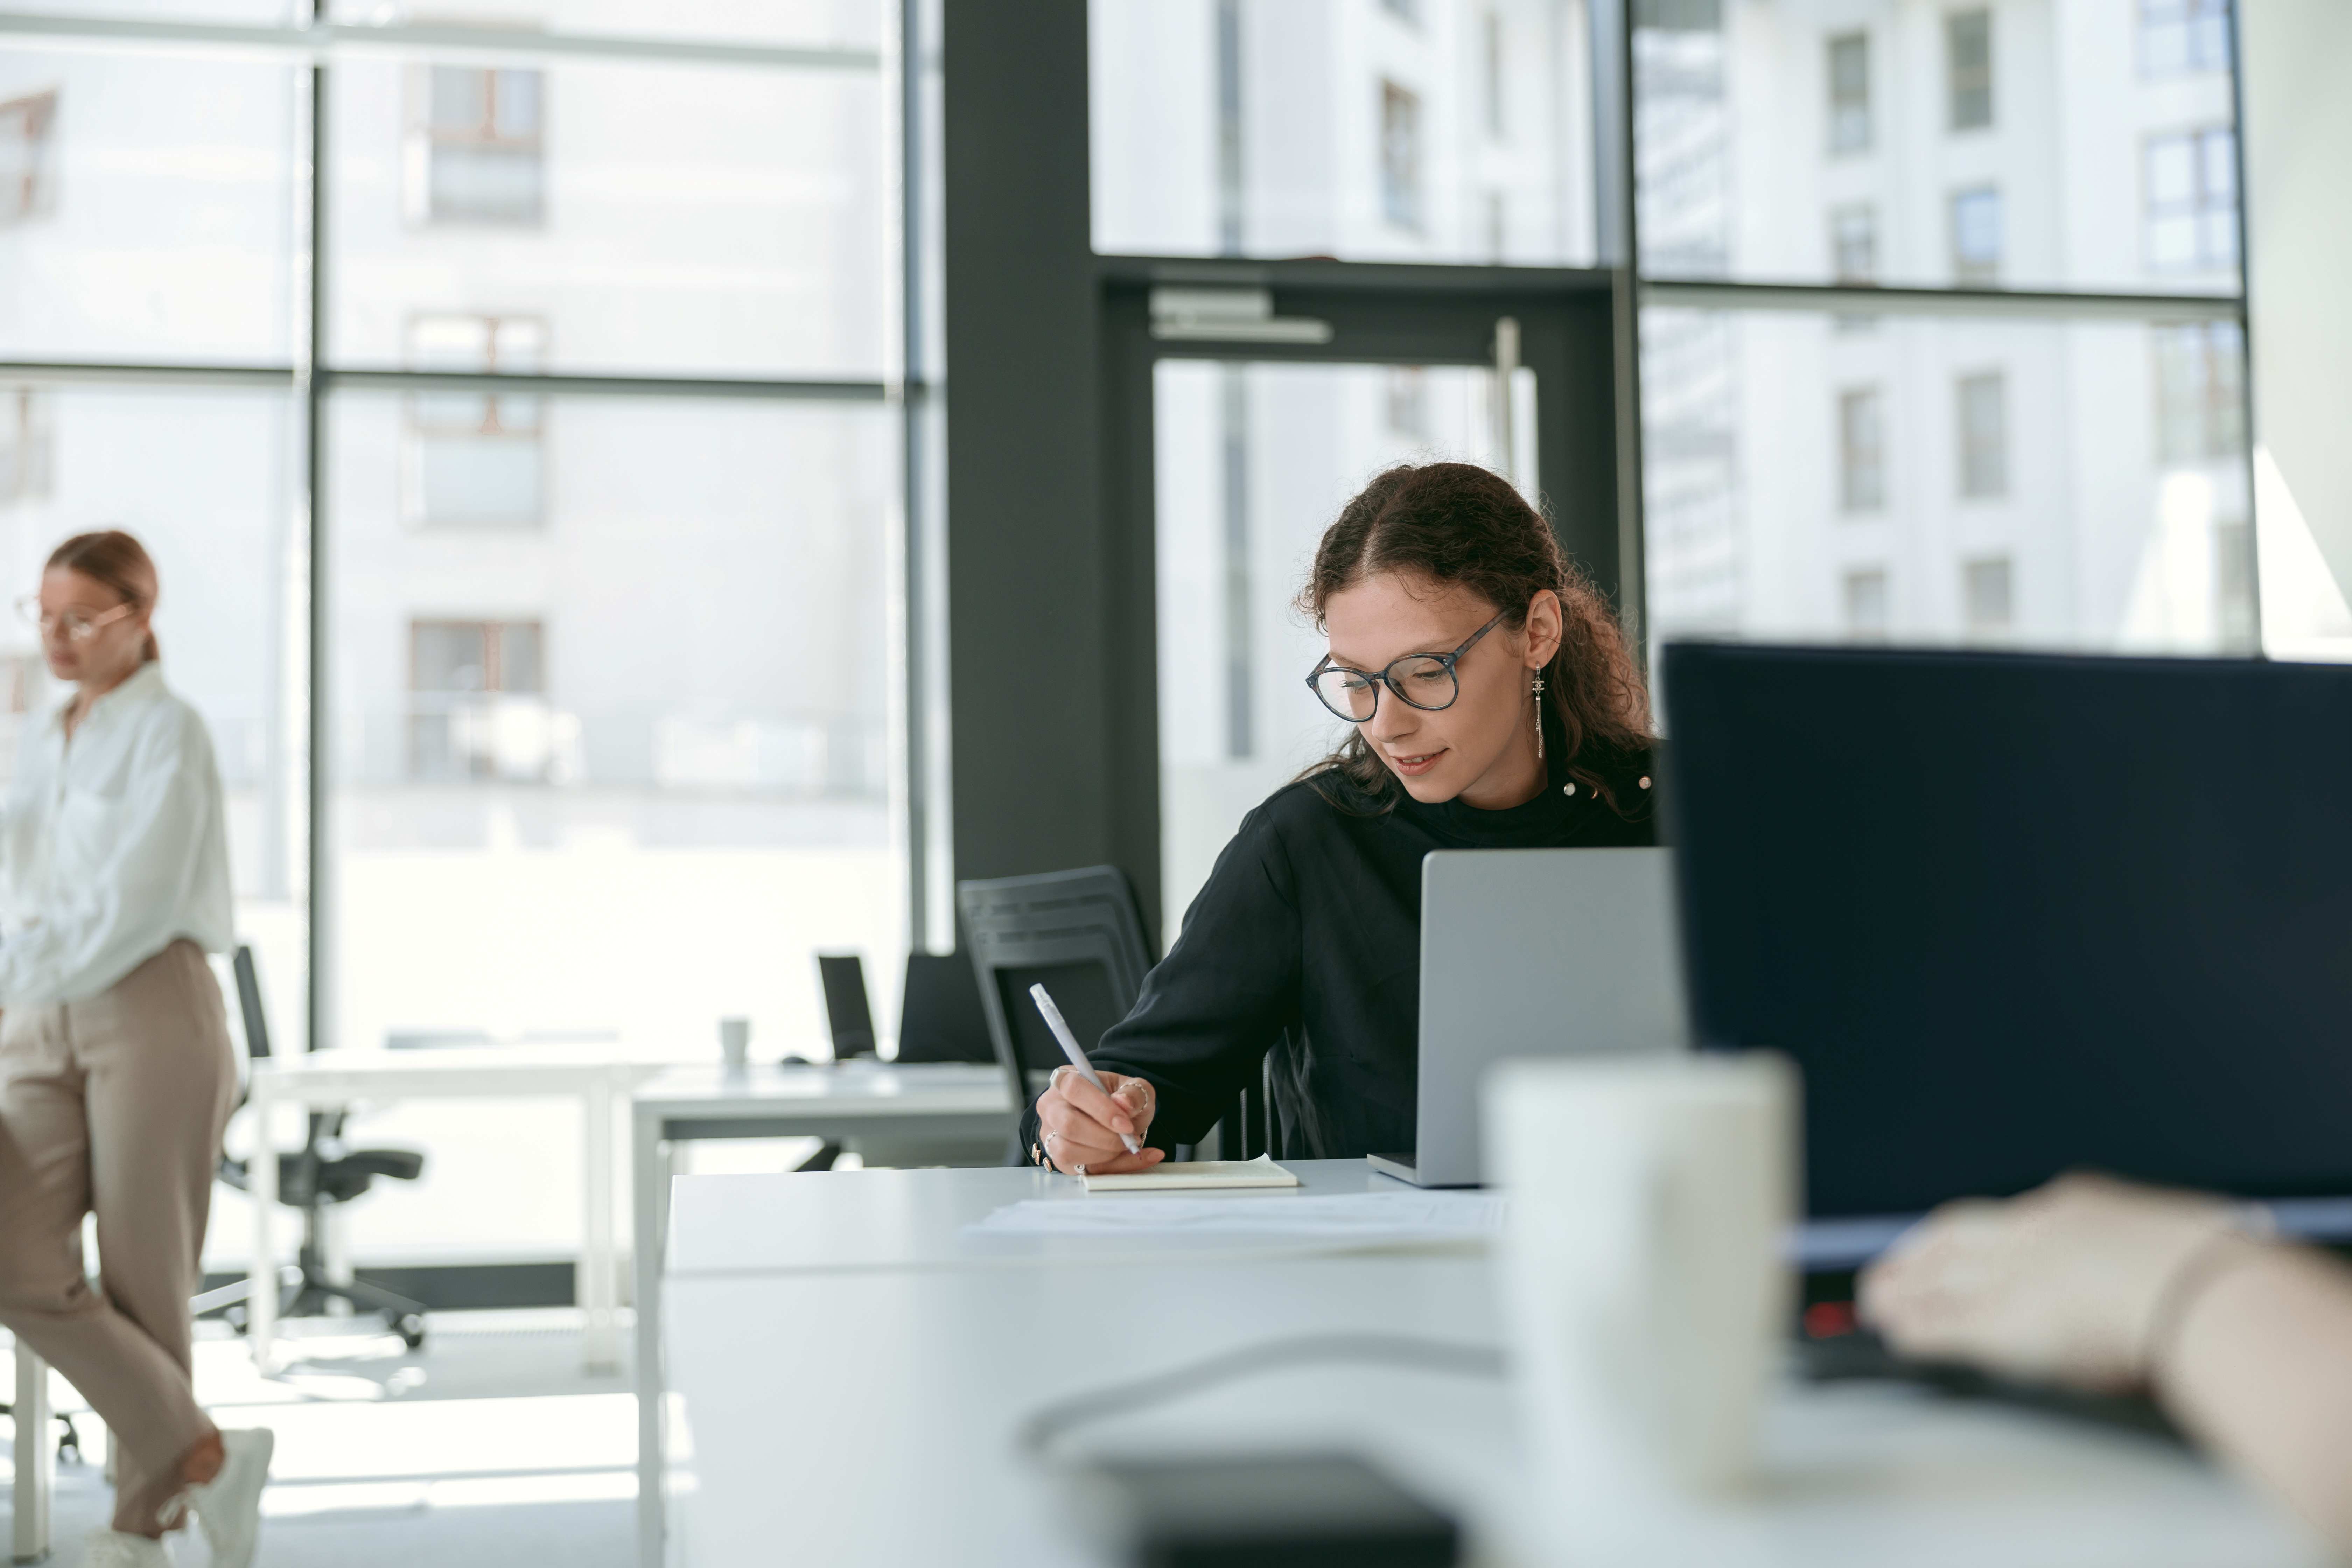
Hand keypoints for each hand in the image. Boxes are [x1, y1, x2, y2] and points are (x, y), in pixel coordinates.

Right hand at [1035, 1066, 1163, 1174]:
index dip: (1101, 1109)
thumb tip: (1124, 1103)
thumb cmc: (1120, 1100)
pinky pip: (1078, 1169)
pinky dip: (1110, 1169)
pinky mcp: (1058, 1158)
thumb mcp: (1135, 1089)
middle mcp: (1051, 1106)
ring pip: (1067, 1151)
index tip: (1126, 1124)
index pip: (1074, 1089)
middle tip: (1130, 1139)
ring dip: (1104, 1154)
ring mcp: (1050, 1134)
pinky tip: (1129, 1159)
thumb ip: (1134, 1093)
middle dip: (1105, 1138)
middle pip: (1068, 1124)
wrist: (1116, 1117)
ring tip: (1126, 1146)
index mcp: (1066, 1080)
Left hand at [1858, 1172, 2256, 1390]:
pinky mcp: (1998, 1322)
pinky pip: (1943, 1325)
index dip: (1980, 1236)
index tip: (1960, 1246)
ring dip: (1902, 1292)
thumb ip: (2157, 1253)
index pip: (2013, 1220)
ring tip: (1876, 1305)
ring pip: (1938, 1278)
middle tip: (1891, 1270)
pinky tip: (1896, 1337)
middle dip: (1918, 1254)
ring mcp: (2012, 1275)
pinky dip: (1916, 1330)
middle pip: (1955, 1237)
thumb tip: (2181, 1263)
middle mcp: (2033, 1235)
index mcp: (2081, 1211)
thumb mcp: (2181, 1244)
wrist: (2200, 1289)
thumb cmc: (2212, 1272)